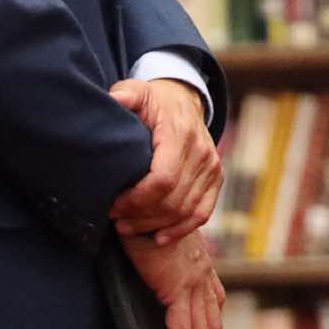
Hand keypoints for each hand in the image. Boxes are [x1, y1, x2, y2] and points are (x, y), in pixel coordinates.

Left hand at [109, 78, 222, 243]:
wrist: (186, 100)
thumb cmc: (155, 101)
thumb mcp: (138, 91)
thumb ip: (126, 94)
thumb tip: (115, 99)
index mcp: (180, 134)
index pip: (162, 179)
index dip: (136, 199)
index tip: (112, 203)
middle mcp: (201, 152)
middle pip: (172, 200)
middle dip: (140, 215)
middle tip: (114, 218)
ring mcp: (212, 166)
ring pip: (184, 210)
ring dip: (154, 224)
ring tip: (127, 226)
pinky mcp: (216, 177)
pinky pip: (202, 213)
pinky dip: (181, 229)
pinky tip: (159, 237)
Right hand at [122, 228, 224, 328]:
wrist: (143, 201)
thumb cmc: (143, 221)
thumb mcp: (158, 245)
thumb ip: (162, 264)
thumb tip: (149, 280)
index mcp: (201, 266)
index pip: (214, 306)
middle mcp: (203, 274)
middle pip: (211, 327)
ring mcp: (194, 280)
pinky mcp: (179, 284)